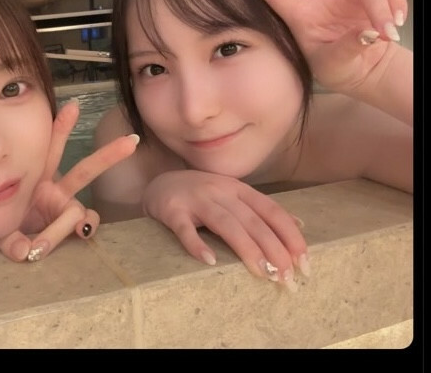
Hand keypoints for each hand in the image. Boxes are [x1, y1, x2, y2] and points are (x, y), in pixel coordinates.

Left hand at [0, 99, 138, 261]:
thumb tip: (24, 252)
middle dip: (107, 156)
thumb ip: (8, 239)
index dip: (61, 128)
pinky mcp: (70, 226)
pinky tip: (80, 234)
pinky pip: (83, 227)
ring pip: (82, 210)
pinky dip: (83, 231)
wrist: (4, 237)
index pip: (51, 150)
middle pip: (85, 170)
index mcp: (35, 176)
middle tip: (132, 142)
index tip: (73, 107)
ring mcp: (65, 208)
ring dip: (79, 222)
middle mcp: (55, 189)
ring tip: (64, 236)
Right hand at [143, 170, 307, 289]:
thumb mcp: (233, 195)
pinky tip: (210, 261)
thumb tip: (299, 224)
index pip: (271, 211)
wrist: (158, 184)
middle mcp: (220, 191)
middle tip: (287, 278)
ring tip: (262, 273)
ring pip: (226, 224)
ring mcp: (196, 199)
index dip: (290, 236)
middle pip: (252, 220)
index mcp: (238, 189)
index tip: (304, 263)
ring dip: (247, 249)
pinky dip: (197, 244)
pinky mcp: (173, 211)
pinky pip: (185, 229)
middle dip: (274, 249)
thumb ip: (261, 209)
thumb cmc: (200, 195)